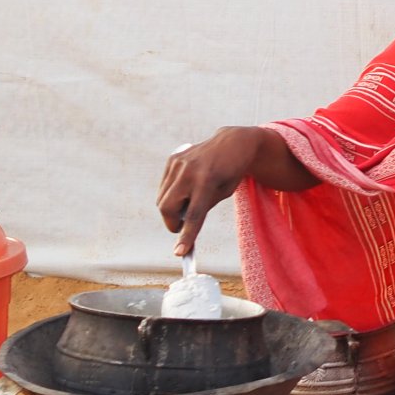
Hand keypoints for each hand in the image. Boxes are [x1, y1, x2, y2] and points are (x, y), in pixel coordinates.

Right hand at [159, 127, 272, 255]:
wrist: (232, 142)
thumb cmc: (231, 172)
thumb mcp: (224, 193)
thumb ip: (202, 206)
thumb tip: (182, 224)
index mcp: (207, 181)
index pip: (193, 215)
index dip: (186, 236)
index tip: (180, 252)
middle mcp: (190, 170)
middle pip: (168, 208)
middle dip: (172, 223)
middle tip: (183, 227)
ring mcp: (178, 163)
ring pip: (162, 199)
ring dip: (172, 209)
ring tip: (190, 201)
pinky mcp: (173, 159)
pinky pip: (165, 186)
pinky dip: (172, 194)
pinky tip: (187, 188)